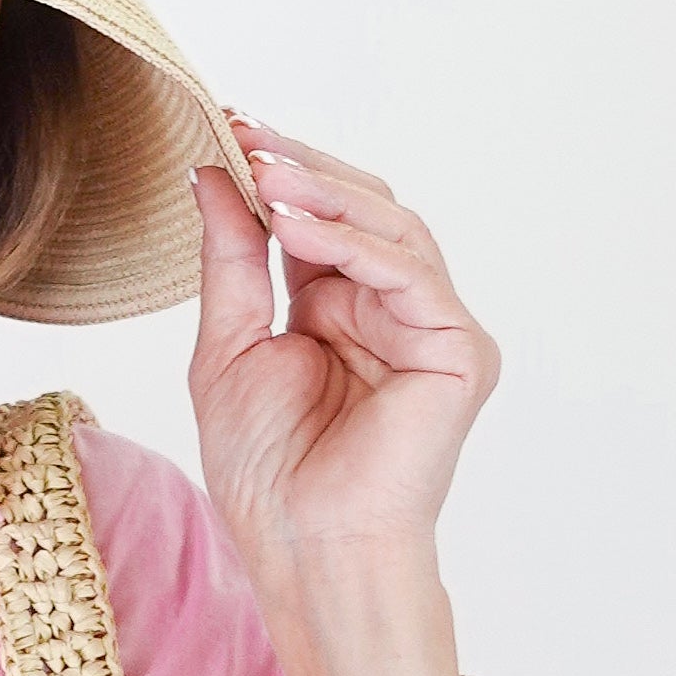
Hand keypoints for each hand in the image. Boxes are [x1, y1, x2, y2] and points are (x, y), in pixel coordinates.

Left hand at [189, 119, 517, 675]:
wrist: (307, 550)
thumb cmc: (269, 476)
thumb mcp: (228, 346)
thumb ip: (231, 259)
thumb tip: (214, 172)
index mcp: (342, 310)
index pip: (321, 220)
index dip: (281, 173)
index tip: (229, 125)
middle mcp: (397, 312)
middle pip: (364, 210)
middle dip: (304, 169)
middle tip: (247, 130)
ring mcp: (436, 331)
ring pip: (392, 230)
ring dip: (326, 194)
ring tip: (267, 167)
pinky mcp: (461, 353)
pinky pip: (410, 275)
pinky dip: (354, 244)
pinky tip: (301, 223)